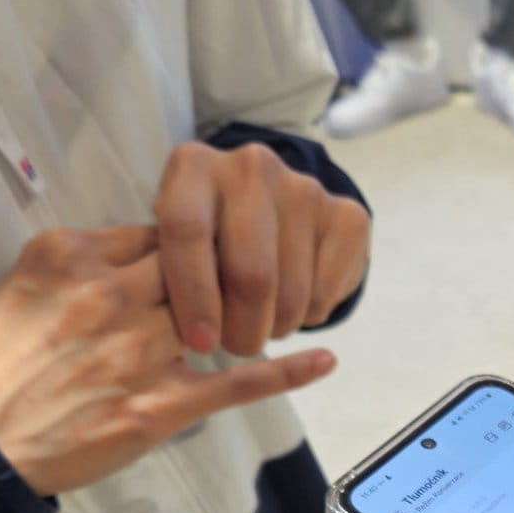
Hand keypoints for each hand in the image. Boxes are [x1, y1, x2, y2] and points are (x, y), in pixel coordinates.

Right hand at [0, 227, 337, 496]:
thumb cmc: (0, 358)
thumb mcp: (28, 278)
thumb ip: (89, 253)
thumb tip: (150, 240)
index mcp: (77, 256)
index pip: (164, 229)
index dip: (193, 241)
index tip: (211, 247)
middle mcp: (111, 297)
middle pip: (197, 264)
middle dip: (224, 270)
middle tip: (244, 278)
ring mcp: (139, 352)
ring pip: (219, 313)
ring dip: (250, 313)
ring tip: (278, 310)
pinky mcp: (158, 404)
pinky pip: (236, 381)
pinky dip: (286, 371)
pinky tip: (322, 359)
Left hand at [153, 141, 369, 358]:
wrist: (275, 215)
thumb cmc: (206, 240)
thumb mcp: (168, 246)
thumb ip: (165, 273)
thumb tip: (178, 328)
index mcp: (195, 166)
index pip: (188, 230)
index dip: (192, 294)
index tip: (200, 342)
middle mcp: (250, 167)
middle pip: (250, 272)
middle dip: (242, 329)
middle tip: (235, 346)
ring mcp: (304, 187)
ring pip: (291, 293)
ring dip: (276, 328)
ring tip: (262, 326)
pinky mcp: (348, 213)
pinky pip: (327, 291)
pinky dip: (309, 317)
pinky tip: (294, 306)